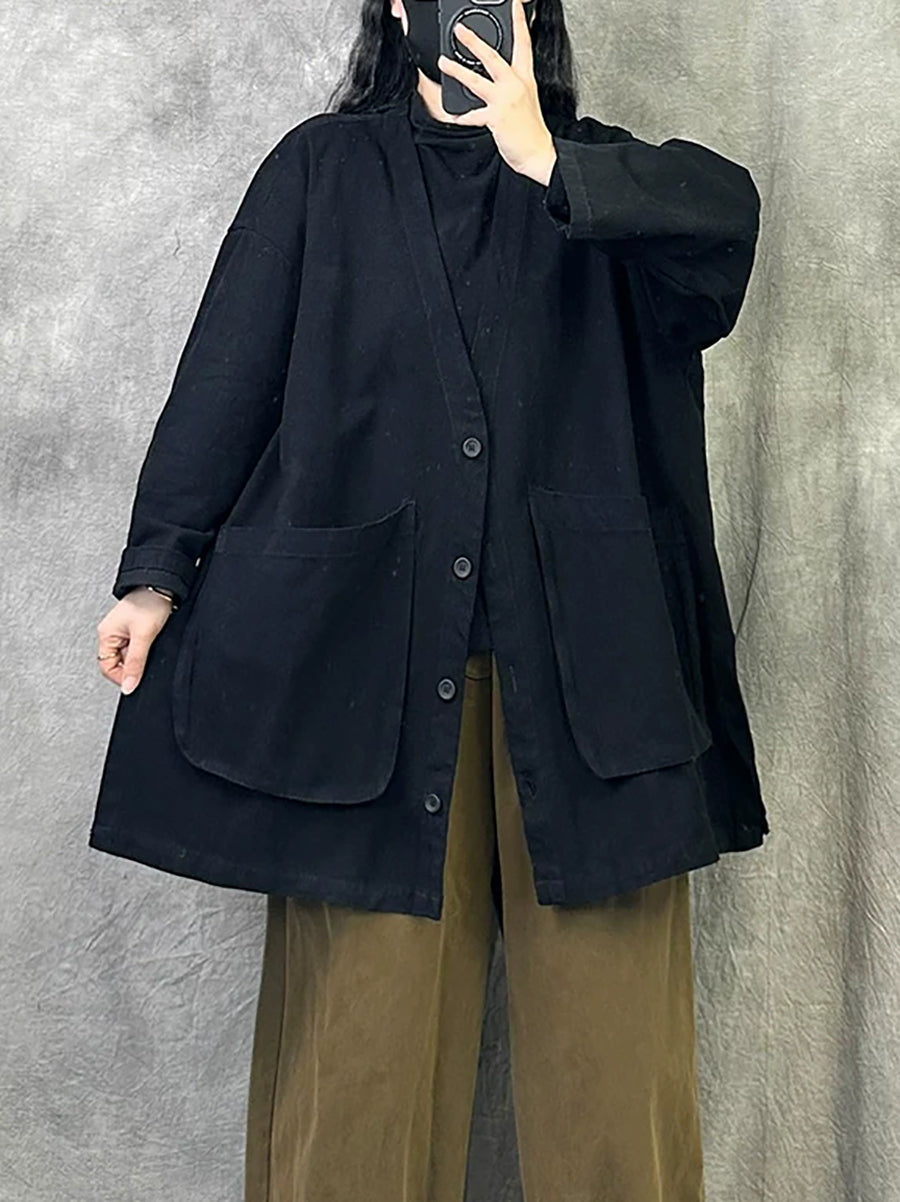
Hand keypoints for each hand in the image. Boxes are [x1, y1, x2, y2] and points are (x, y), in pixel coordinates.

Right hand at [96, 588, 173, 694]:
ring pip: (129, 656)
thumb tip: (128, 686)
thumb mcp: (143, 636)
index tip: (135, 680)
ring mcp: (124, 632)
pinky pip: (137, 648)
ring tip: (150, 646)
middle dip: (132, 666)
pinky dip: (145, 650)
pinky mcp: (136, 630)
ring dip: (140, 657)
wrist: (163, 587)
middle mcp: (112, 634)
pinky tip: (153, 643)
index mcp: (106, 635)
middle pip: (118, 663)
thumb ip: (136, 663)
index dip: (120, 676)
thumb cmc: (150, 603)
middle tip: (146, 660)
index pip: (106, 667)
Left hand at [437, 0, 557, 185]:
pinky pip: (473, 115)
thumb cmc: (531, 130)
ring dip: (457, 71)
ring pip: (477, 80)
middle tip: (460, 30)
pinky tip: (454, 116)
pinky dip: (462, 116)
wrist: (539, 154)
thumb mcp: (527, 99)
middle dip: (474, 41)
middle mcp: (515, 85)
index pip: (523, 43)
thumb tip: (498, 76)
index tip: (515, 4)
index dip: (519, 22)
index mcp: (525, 78)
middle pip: (492, 57)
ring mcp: (505, 101)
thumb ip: (513, 83)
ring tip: (443, 62)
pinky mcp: (496, 118)